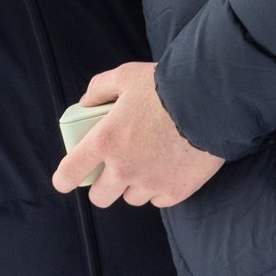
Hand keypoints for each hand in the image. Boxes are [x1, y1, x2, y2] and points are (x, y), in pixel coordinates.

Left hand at [52, 61, 224, 208]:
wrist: (211, 100)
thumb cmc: (166, 85)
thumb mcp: (126, 76)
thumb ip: (99, 89)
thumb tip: (86, 103)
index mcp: (105, 141)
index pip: (70, 173)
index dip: (64, 179)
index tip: (65, 179)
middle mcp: (124, 168)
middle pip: (100, 197)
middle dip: (103, 186)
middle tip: (113, 171)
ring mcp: (151, 183)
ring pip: (132, 198)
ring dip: (134, 185)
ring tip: (147, 163)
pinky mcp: (176, 191)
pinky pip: (159, 199)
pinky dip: (160, 188)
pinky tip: (168, 169)